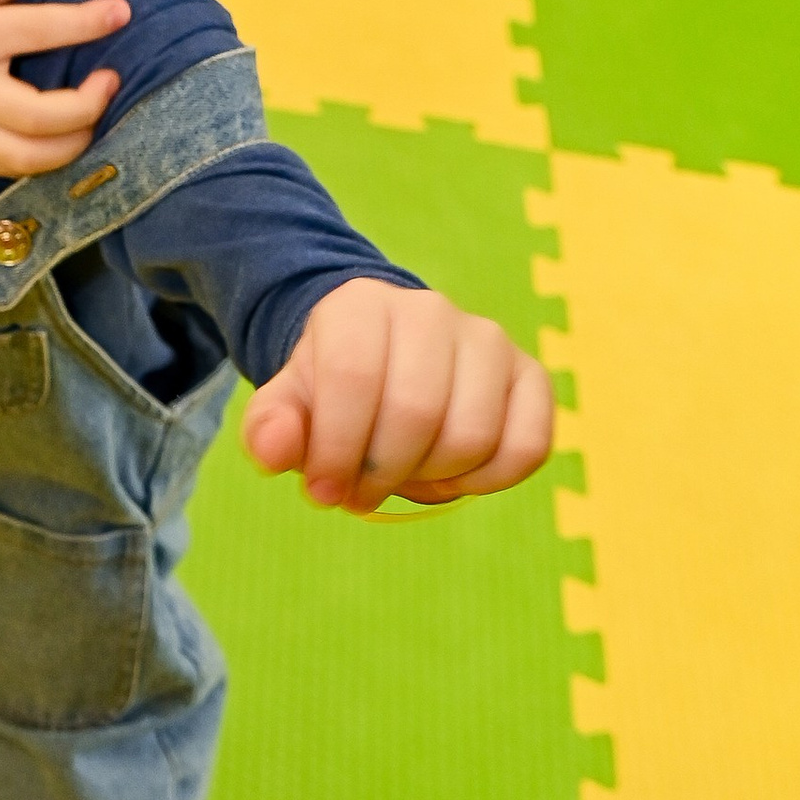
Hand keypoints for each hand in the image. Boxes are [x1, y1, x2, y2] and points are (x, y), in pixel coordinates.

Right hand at [0, 0, 130, 175]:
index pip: (41, 30)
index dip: (88, 21)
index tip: (121, 12)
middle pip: (45, 116)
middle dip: (90, 103)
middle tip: (109, 79)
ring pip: (32, 157)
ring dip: (75, 143)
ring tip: (91, 116)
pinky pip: (12, 169)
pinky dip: (45, 159)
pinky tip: (62, 139)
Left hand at [240, 277, 552, 513]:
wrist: (382, 361)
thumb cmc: (332, 392)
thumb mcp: (288, 405)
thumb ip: (270, 428)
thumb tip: (274, 451)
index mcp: (360, 306)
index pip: (353, 377)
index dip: (336, 449)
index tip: (322, 489)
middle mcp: (430, 310)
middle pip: (417, 412)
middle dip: (382, 472)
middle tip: (360, 492)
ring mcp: (488, 340)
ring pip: (473, 435)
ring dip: (432, 479)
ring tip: (404, 476)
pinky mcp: (529, 374)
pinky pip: (527, 446)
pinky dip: (488, 481)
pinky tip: (452, 476)